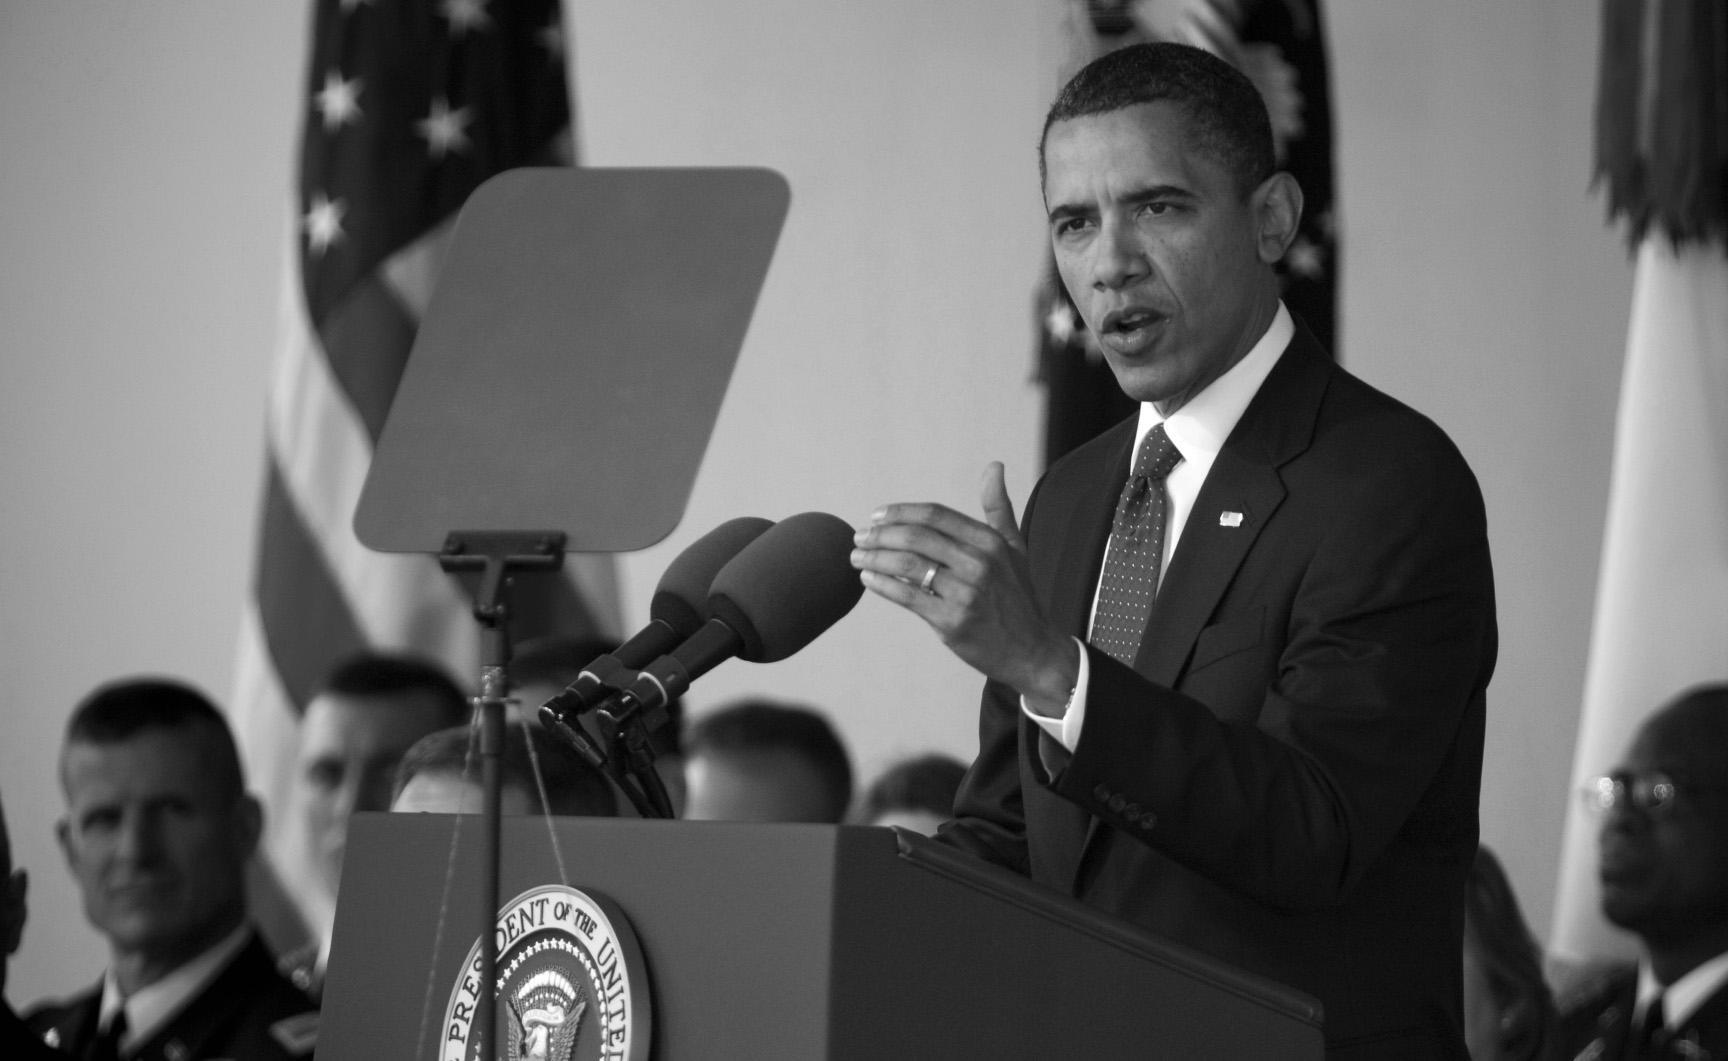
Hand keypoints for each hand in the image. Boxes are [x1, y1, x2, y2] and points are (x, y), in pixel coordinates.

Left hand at [851, 463, 1076, 705]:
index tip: (876, 515)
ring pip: (907, 565)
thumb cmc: (1017, 596)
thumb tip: (994, 466)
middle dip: (880, 534)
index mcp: (990, 541)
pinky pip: (907, 596)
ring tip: (856, 557)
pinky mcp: (952, 622)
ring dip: (874, 558)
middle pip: (916, 537)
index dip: (900, 512)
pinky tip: (868, 580)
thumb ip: (998, 507)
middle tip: (859, 537)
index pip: (935, 515)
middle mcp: (979, 563)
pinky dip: (881, 585)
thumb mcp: (1014, 548)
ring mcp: (965, 593)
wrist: (1031, 650)